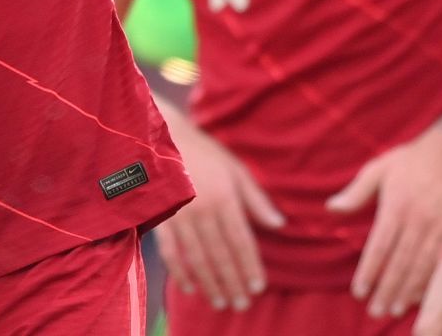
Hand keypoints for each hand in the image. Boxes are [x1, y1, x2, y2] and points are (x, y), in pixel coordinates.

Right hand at [155, 121, 284, 311]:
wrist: (163, 136)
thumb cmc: (205, 153)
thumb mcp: (236, 170)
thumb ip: (257, 200)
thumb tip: (280, 225)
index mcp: (225, 197)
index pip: (241, 241)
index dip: (250, 266)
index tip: (258, 287)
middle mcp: (204, 209)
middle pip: (221, 255)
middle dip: (233, 282)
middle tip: (241, 305)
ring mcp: (180, 215)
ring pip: (198, 258)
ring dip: (210, 284)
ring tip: (220, 303)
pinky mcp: (161, 217)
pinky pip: (170, 251)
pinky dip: (179, 272)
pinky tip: (189, 288)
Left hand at [325, 127, 441, 318]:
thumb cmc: (408, 161)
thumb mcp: (378, 169)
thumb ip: (355, 193)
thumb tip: (330, 208)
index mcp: (396, 205)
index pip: (380, 246)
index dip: (369, 271)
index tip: (359, 292)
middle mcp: (418, 218)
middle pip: (400, 261)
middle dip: (386, 288)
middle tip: (374, 311)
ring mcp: (439, 225)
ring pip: (422, 265)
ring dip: (408, 290)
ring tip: (395, 309)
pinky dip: (433, 279)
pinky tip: (423, 296)